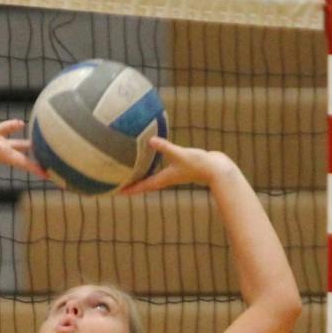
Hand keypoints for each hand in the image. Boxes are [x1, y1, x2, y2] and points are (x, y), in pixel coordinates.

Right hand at [0, 120, 45, 179]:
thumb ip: (4, 128)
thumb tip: (21, 123)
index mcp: (5, 155)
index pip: (26, 164)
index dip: (39, 170)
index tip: (51, 177)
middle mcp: (6, 153)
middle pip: (28, 159)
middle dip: (41, 163)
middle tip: (56, 167)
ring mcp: (1, 146)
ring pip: (23, 148)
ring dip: (34, 149)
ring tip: (48, 148)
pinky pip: (13, 138)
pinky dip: (20, 134)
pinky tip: (25, 127)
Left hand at [118, 136, 241, 195]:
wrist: (216, 169)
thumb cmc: (199, 164)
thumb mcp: (179, 154)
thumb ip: (164, 147)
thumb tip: (149, 140)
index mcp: (163, 179)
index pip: (142, 186)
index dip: (128, 189)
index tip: (115, 192)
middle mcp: (165, 178)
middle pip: (144, 185)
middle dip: (131, 185)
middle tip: (117, 186)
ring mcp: (172, 174)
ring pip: (151, 178)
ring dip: (140, 177)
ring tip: (129, 174)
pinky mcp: (178, 168)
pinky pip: (160, 169)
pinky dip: (151, 167)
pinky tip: (150, 158)